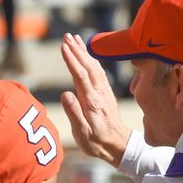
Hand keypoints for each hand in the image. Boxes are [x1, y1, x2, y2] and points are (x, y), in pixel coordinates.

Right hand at [60, 33, 131, 165]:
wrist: (119, 146)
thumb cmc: (97, 142)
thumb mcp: (82, 134)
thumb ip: (74, 113)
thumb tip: (65, 93)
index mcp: (92, 102)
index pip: (80, 76)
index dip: (72, 60)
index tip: (63, 46)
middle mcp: (99, 93)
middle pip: (88, 66)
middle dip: (77, 50)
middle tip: (67, 36)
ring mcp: (104, 92)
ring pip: (94, 67)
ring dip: (84, 52)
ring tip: (75, 39)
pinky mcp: (106, 93)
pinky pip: (98, 72)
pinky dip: (92, 60)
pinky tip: (87, 55)